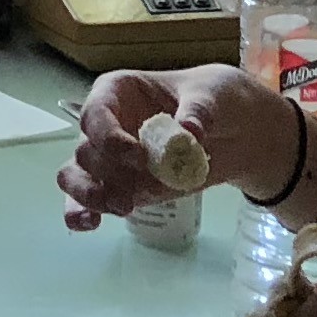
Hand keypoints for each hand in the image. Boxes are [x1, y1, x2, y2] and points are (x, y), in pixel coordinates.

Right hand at [56, 65, 301, 228]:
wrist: (239, 132)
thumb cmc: (217, 98)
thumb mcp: (213, 94)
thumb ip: (198, 112)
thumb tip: (187, 133)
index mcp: (118, 91)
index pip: (96, 112)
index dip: (108, 135)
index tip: (137, 156)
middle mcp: (107, 124)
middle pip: (85, 149)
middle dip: (104, 173)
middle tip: (132, 193)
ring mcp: (112, 159)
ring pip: (77, 176)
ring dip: (88, 195)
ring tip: (121, 207)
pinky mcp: (123, 187)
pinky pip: (89, 201)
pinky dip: (82, 213)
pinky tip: (89, 224)